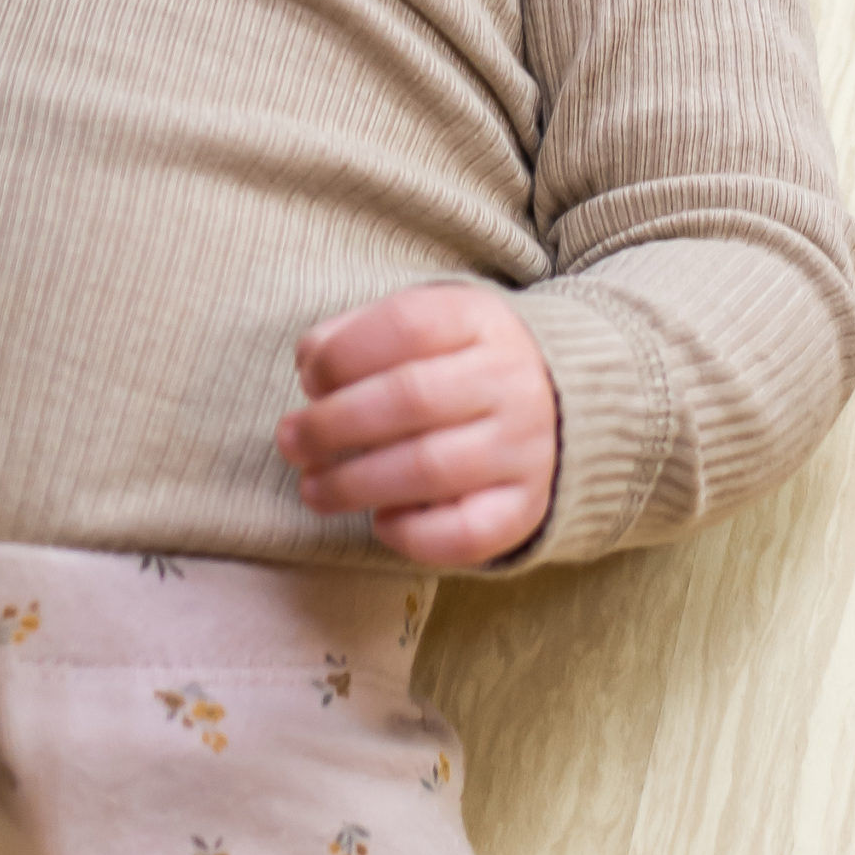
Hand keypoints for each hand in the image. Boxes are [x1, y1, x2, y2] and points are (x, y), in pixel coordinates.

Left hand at [275, 284, 557, 567]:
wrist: (564, 402)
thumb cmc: (462, 362)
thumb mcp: (426, 322)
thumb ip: (360, 333)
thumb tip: (311, 365)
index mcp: (480, 320)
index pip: (406, 325)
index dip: (343, 354)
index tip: (310, 379)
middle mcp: (510, 380)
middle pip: (410, 398)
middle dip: (332, 425)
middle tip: (290, 441)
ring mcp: (525, 447)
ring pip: (430, 468)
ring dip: (354, 484)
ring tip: (312, 488)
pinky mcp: (527, 507)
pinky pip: (466, 533)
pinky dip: (411, 533)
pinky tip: (381, 521)